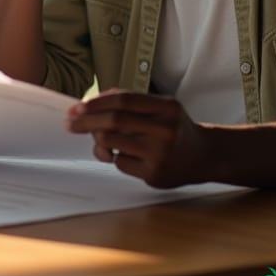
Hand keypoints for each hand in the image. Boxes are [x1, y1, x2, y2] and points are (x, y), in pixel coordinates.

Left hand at [66, 90, 211, 187]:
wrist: (204, 156)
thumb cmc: (173, 127)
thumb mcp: (161, 107)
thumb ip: (131, 103)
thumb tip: (91, 104)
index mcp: (166, 107)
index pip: (124, 100)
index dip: (97, 102)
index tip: (77, 107)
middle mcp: (165, 129)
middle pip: (115, 122)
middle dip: (86, 122)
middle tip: (70, 124)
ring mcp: (160, 154)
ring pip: (112, 143)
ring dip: (99, 141)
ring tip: (101, 142)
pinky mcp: (154, 174)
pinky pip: (120, 163)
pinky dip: (116, 157)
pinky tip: (128, 155)